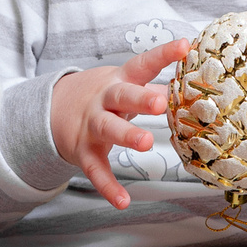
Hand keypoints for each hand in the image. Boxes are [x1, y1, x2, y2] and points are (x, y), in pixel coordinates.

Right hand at [49, 37, 187, 209]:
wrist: (54, 109)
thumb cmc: (103, 96)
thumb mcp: (123, 84)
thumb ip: (153, 86)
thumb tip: (192, 85)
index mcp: (120, 81)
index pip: (143, 63)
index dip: (163, 54)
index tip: (185, 45)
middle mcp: (105, 100)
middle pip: (123, 96)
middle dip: (140, 98)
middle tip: (159, 102)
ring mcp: (92, 125)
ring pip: (108, 129)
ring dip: (126, 135)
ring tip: (146, 143)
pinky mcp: (84, 151)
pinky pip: (96, 170)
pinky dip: (108, 186)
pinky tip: (122, 201)